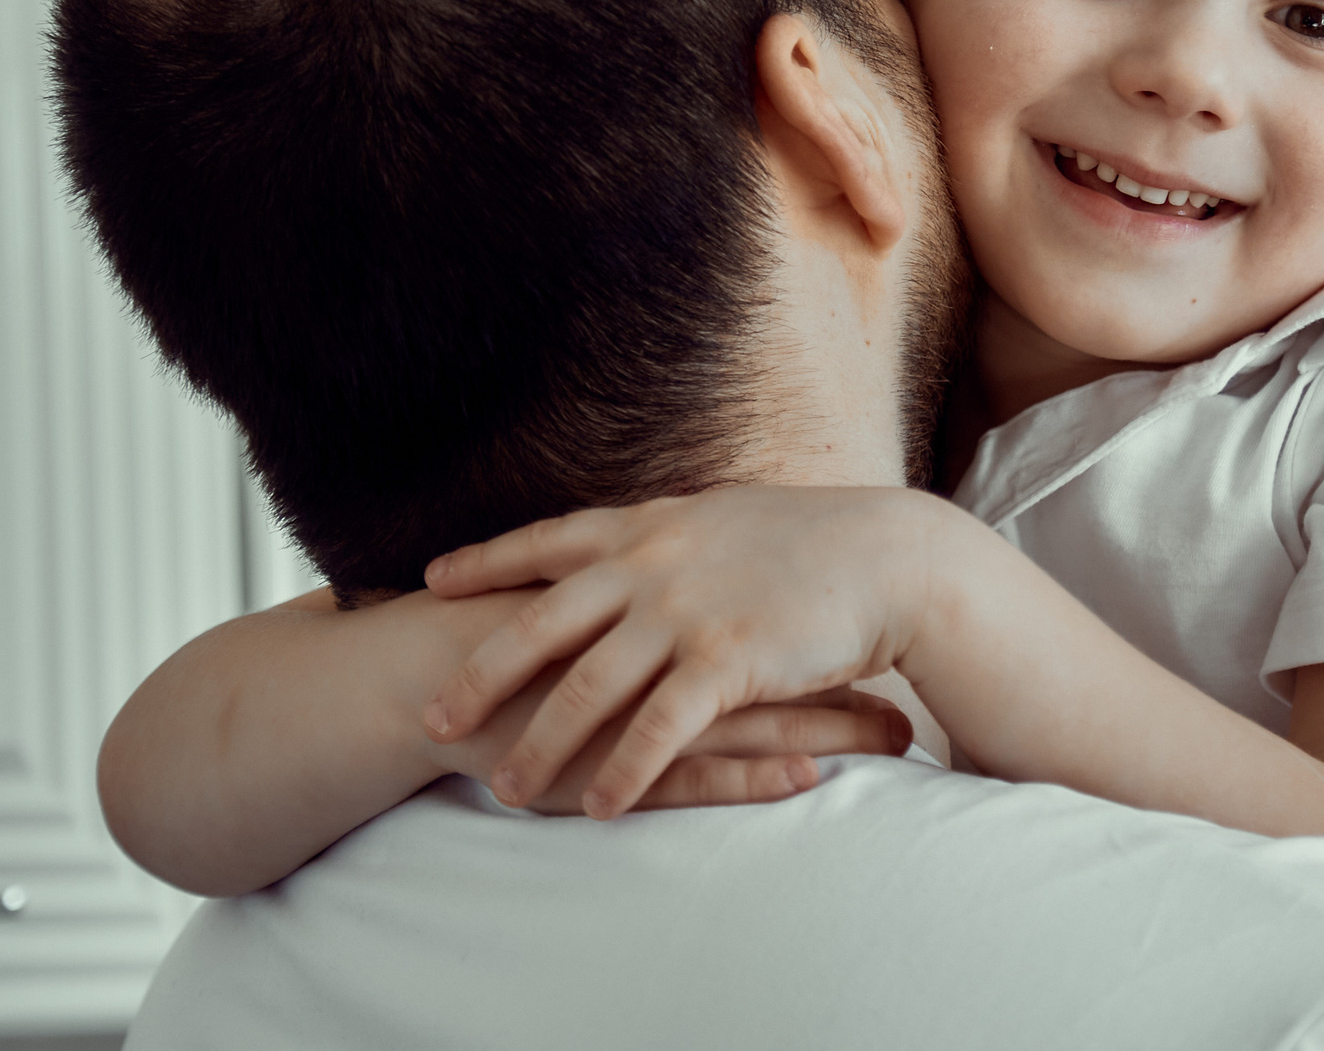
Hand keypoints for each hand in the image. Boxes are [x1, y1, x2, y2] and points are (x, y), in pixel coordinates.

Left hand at [418, 488, 948, 817]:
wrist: (890, 556)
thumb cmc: (816, 540)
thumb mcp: (727, 516)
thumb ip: (672, 533)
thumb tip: (638, 530)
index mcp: (651, 526)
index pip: (548, 541)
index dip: (488, 562)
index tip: (435, 580)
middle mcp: (653, 566)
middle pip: (542, 626)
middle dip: (480, 677)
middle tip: (433, 722)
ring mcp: (686, 614)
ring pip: (587, 688)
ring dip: (540, 745)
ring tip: (503, 790)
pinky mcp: (725, 663)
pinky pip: (656, 729)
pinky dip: (621, 772)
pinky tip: (595, 808)